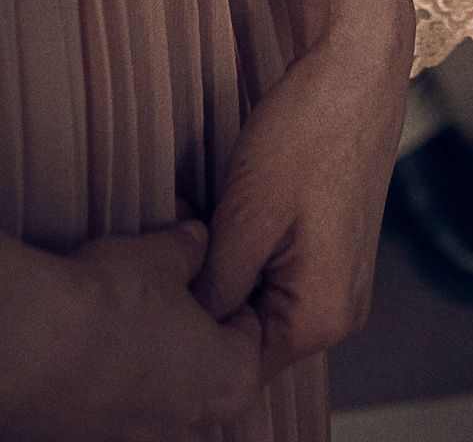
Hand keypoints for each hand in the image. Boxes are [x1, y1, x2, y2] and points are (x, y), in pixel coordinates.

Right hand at [0, 222, 265, 437]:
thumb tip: (195, 241)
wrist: (30, 346)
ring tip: (124, 317)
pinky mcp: (88, 441)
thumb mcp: (165, 255)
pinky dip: (109, 379)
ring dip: (150, 360)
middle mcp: (188, 426)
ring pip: (160, 395)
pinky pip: (114, 409)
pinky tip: (91, 344)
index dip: (232, 295)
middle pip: (206, 371)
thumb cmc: (110, 301)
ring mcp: (135, 441)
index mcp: (229, 382)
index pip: (251, 336)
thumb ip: (191, 250)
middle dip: (191, 331)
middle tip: (168, 293)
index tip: (213, 272)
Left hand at [196, 10, 408, 377]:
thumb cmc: (310, 130)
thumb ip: (213, 295)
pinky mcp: (333, 245)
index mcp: (323, 315)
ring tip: (210, 221)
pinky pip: (276, 272)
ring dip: (225, 271)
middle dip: (209, 299)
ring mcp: (340, 275)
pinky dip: (246, 250)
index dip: (192, 331)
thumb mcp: (244, 219)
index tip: (169, 283)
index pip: (236, 366)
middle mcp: (341, 307)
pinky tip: (233, 209)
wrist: (358, 60)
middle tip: (186, 246)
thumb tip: (182, 336)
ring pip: (258, 300)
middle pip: (249, 335)